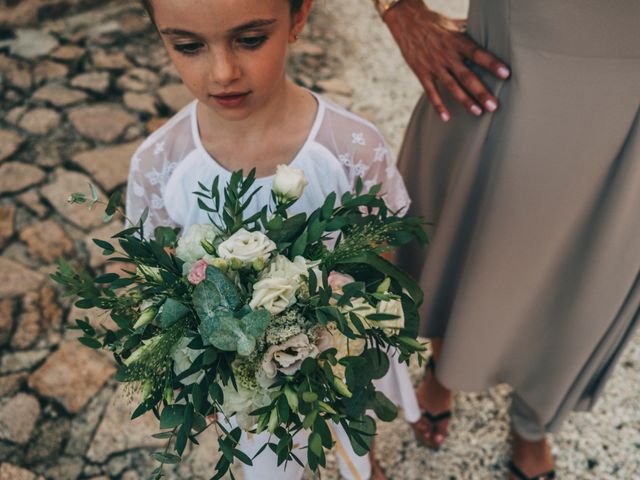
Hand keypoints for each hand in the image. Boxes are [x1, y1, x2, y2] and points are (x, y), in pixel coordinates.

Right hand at [383, 0, 509, 120]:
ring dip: (465, 100)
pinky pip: (431, 92)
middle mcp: (447, 55)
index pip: (478, 53)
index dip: (492, 63)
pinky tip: (446, 118)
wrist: (407, 21)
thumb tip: (494, 33)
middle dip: (481, 92)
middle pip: (467, 76)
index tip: (506, 74)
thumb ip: (472, 33)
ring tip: (478, 112)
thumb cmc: (436, 23)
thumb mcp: (455, 25)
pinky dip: (438, 105)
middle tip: (494, 106)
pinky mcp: (421, 73)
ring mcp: (434, 65)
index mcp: (458, 41)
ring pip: (451, 86)